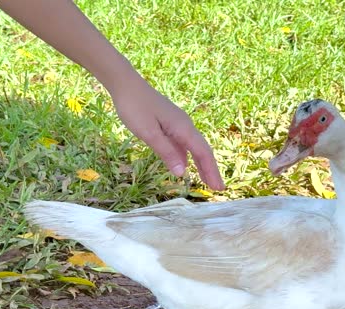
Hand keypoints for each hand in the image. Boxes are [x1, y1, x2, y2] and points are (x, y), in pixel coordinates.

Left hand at [109, 76, 224, 189]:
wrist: (126, 84)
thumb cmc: (135, 107)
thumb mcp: (149, 133)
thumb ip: (166, 152)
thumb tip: (182, 173)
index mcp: (183, 128)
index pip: (202, 153)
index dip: (211, 171)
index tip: (218, 188)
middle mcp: (185, 126)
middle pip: (202, 151)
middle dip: (210, 170)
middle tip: (217, 188)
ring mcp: (178, 124)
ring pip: (194, 148)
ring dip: (201, 164)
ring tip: (205, 180)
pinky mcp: (170, 124)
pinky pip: (184, 144)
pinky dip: (188, 157)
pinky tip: (185, 165)